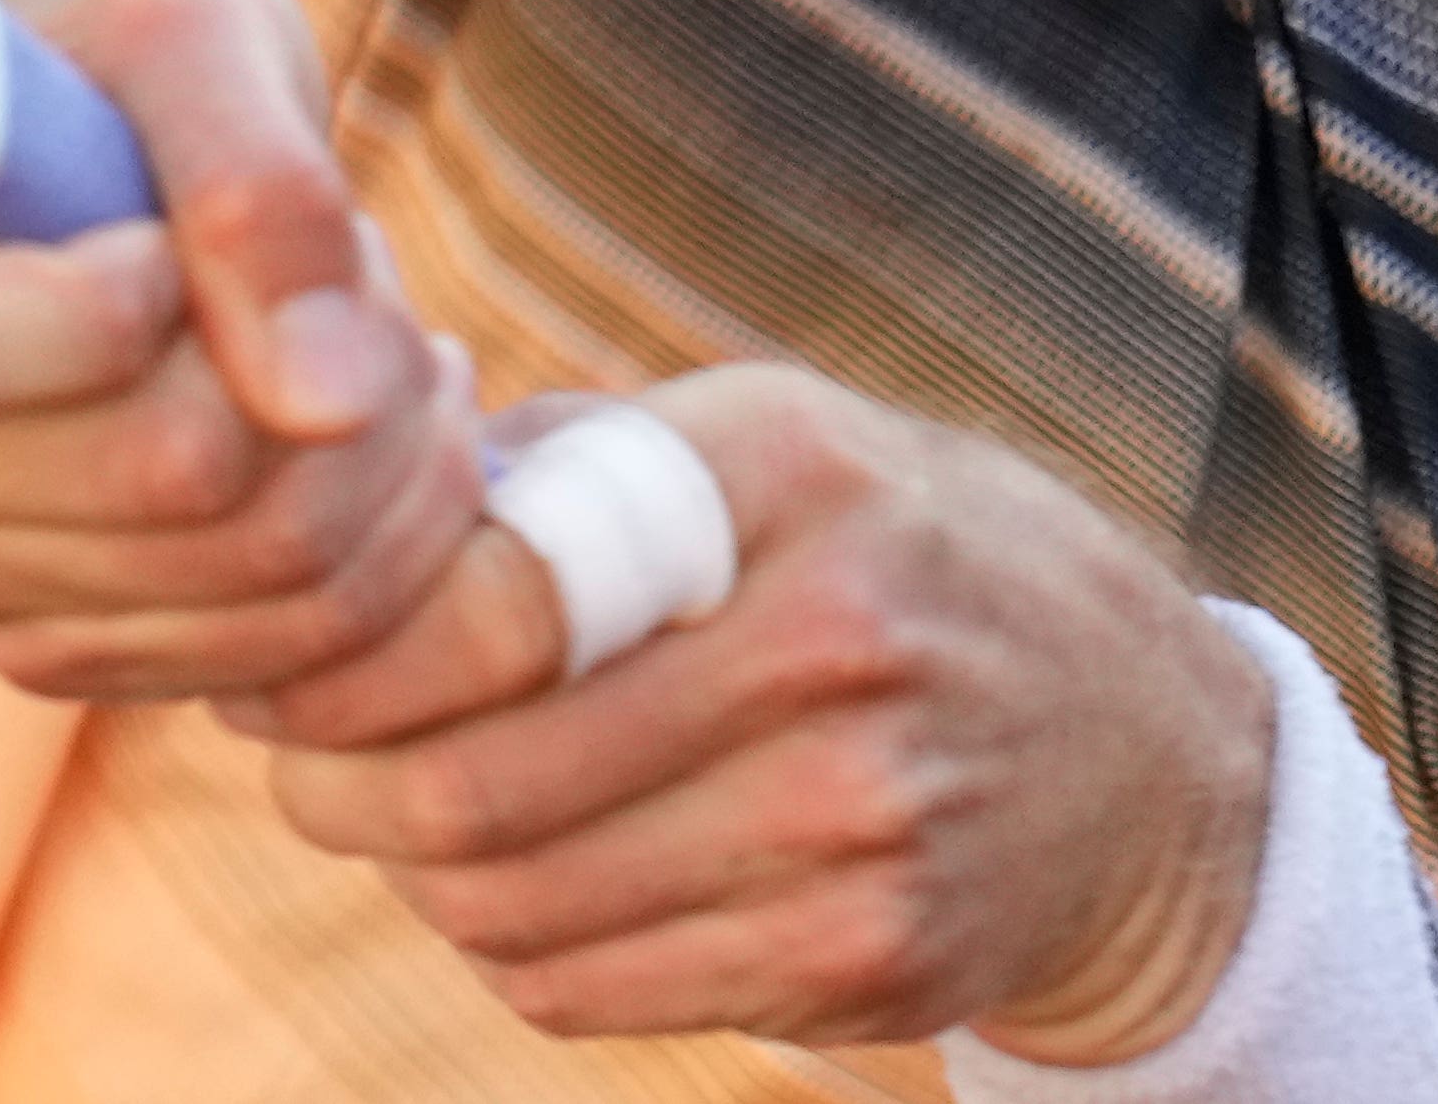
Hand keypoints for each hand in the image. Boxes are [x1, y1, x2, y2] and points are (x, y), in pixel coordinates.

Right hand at [0, 0, 475, 698]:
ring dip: (377, 461)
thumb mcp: (191, 35)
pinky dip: (367, 544)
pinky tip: (358, 435)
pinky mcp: (40, 639)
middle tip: (364, 280)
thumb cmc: (110, 68)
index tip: (170, 234)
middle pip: (166, 489)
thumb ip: (259, 185)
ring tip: (379, 343)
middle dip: (335, 379)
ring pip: (250, 587)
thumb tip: (327, 397)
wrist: (61, 144)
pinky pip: (259, 656)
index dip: (131, 304)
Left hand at [241, 366, 1274, 1058]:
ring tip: (440, 830)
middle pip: (467, 783)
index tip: (292, 672)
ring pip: (509, 905)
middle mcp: (840, 630)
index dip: (343, 660)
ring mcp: (864, 808)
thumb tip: (336, 503)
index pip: (486, 600)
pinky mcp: (868, 952)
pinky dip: (528, 955)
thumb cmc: (905, 569)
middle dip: (344, 794)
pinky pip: (587, 990)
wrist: (1145, 749)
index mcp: (795, 469)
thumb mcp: (785, 448)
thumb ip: (576, 462)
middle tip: (319, 777)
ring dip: (430, 884)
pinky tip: (561, 892)